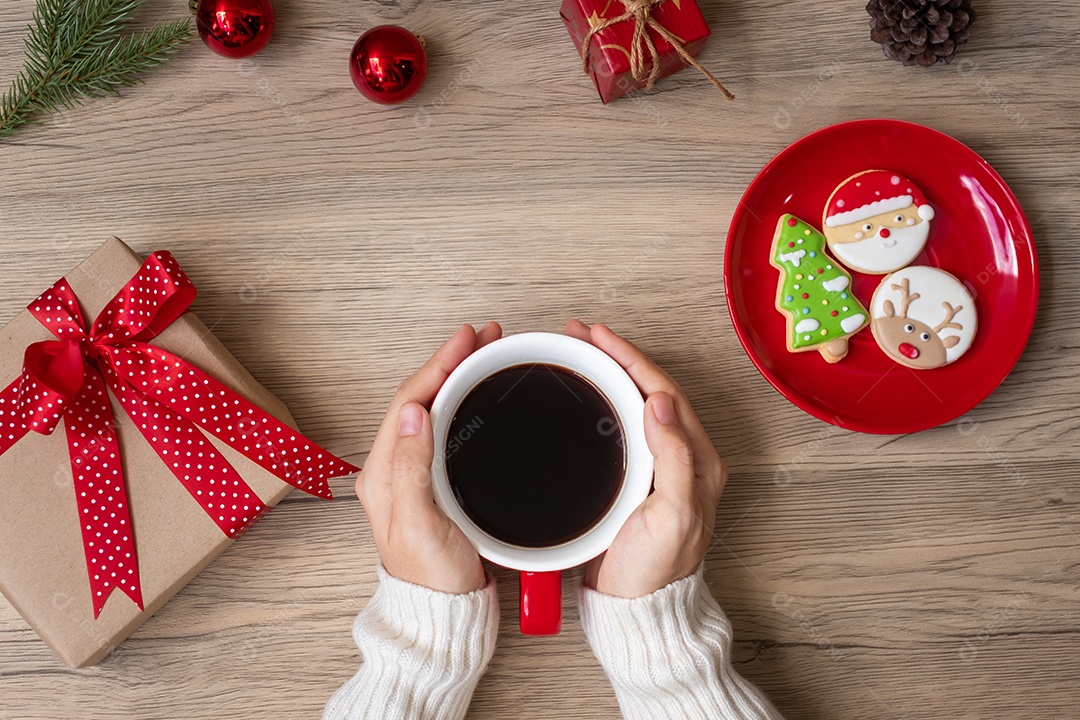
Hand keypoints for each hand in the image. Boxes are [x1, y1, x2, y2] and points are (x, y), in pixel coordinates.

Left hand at [355, 322, 501, 593]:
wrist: (445, 614)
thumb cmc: (432, 578)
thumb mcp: (421, 523)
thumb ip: (413, 469)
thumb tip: (414, 415)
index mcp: (383, 474)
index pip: (409, 402)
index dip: (438, 366)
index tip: (466, 340)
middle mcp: (394, 469)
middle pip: (420, 399)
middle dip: (450, 363)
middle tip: (483, 337)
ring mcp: (414, 475)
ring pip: (433, 411)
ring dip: (456, 379)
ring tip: (484, 355)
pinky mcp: (435, 484)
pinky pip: (446, 429)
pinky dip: (463, 403)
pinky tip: (478, 396)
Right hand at [564, 320, 726, 597]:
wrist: (635, 609)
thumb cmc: (656, 571)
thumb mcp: (672, 515)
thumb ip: (674, 458)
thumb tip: (659, 403)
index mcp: (698, 461)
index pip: (663, 391)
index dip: (630, 358)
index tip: (599, 337)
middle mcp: (682, 458)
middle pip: (648, 390)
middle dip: (615, 357)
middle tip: (580, 335)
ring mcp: (657, 467)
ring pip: (633, 404)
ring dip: (607, 375)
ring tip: (578, 353)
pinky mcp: (635, 479)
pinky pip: (620, 425)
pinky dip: (601, 402)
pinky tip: (583, 396)